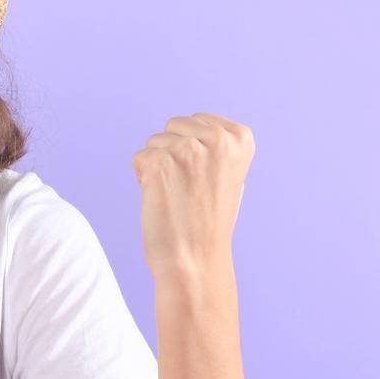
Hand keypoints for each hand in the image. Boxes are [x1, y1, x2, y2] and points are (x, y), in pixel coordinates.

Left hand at [131, 112, 254, 277]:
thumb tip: (199, 124)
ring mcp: (188, 151)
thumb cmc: (210, 220)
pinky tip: (162, 199)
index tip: (205, 178)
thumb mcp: (230, 174)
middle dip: (173, 152)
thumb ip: (218, 145)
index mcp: (240, 138)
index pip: (196, 120)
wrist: (196, 259)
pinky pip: (139, 159)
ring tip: (177, 195)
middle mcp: (217, 140)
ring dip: (158, 166)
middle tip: (188, 188)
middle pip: (174, 126)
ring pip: (154, 141)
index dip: (193, 149)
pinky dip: (143, 178)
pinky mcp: (159, 164)